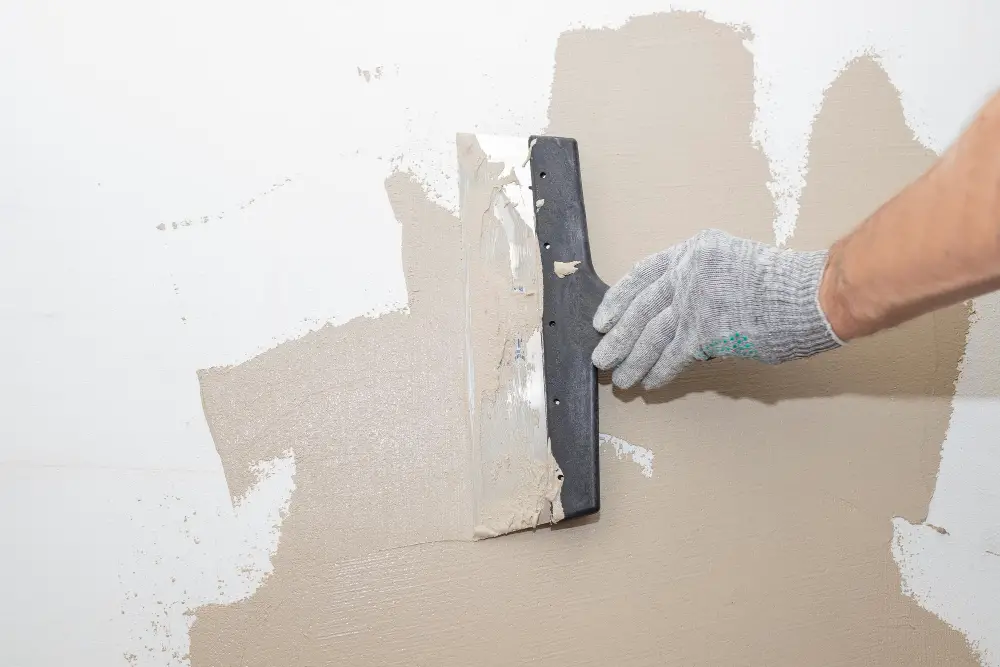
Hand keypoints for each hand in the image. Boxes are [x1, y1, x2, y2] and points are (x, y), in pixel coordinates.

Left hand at [592, 229, 841, 388]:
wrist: (809, 295)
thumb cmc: (780, 285)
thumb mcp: (730, 264)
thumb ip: (698, 282)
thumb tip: (674, 317)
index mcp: (693, 250)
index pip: (643, 273)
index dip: (619, 299)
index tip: (603, 318)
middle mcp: (688, 271)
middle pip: (641, 308)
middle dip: (619, 336)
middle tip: (602, 355)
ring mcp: (695, 300)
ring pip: (651, 334)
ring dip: (632, 360)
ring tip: (621, 377)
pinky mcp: (704, 331)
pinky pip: (672, 355)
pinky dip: (659, 370)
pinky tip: (649, 381)